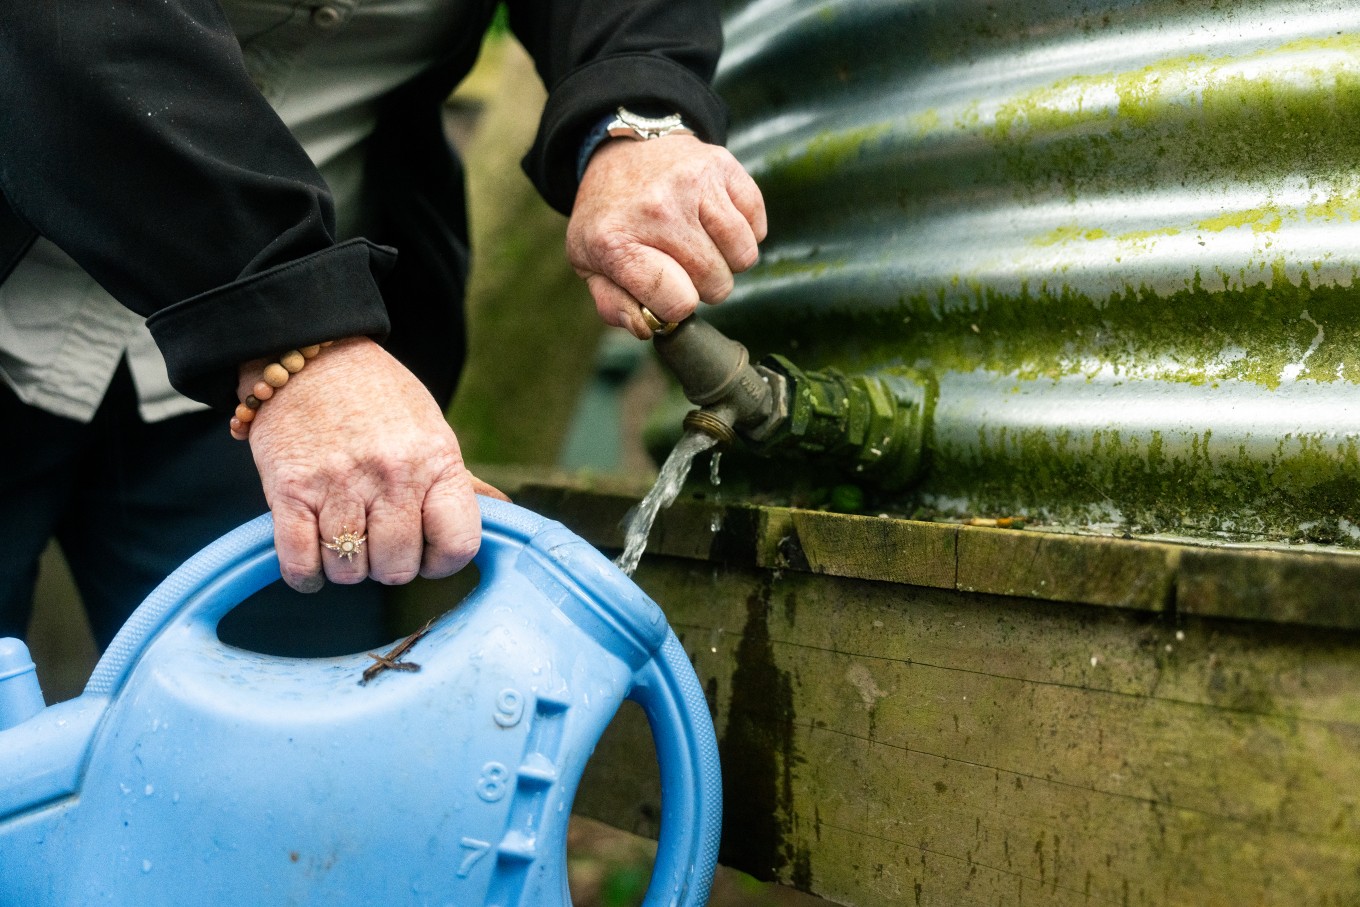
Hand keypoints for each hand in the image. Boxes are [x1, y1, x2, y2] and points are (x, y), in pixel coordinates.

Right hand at [239, 337, 507, 592]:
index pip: (458, 544)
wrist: (313, 353)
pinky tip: (312, 564)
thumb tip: (502, 508)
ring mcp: (339, 483)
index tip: (426, 555)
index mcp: (436, 461)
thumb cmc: (379, 398)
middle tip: (378, 545)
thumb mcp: (432, 430)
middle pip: (398, 566)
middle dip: (389, 566)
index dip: (442, 562)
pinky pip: (301, 562)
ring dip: (346, 567)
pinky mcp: (289, 489)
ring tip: (344, 542)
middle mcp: (392, 474)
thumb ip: (458, 479)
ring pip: (349, 568)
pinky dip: (306, 575)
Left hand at [566, 135, 767, 338]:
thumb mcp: (589, 263)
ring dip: (728, 262)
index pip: (677, 301)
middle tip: (684, 268)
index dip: (678, 308)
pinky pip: (756, 224)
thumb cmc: (609, 217)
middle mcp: (657, 209)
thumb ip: (614, 305)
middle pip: (715, 283)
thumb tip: (650, 328)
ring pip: (743, 256)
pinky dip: (745, 233)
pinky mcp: (722, 165)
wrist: (620, 153)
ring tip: (703, 248)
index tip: (669, 297)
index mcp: (616, 241)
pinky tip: (718, 227)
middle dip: (704, 287)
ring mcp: (693, 183)